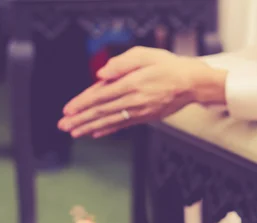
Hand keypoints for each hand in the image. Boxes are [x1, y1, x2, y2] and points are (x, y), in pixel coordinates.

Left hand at [58, 46, 226, 137]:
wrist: (192, 84)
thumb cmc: (168, 66)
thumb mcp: (145, 55)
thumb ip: (121, 63)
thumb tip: (100, 74)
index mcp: (132, 84)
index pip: (101, 96)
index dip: (82, 103)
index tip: (67, 110)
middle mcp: (134, 101)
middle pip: (102, 112)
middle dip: (81, 120)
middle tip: (64, 126)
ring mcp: (141, 112)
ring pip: (111, 121)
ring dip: (90, 127)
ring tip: (74, 133)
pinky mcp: (147, 117)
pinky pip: (124, 125)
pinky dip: (109, 129)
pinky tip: (96, 133)